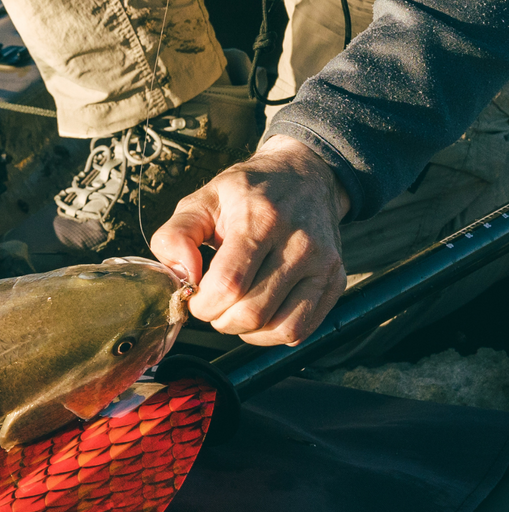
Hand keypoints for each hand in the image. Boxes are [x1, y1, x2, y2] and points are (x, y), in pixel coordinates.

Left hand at [150, 136, 350, 345]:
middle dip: (219, 319)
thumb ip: (175, 236)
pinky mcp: (335, 282)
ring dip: (244, 329)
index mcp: (261, 219)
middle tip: (214, 302)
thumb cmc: (247, 193)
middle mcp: (298, 243)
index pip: (228, 285)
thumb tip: (180, 276)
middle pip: (251, 313)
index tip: (195, 294)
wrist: (305, 177)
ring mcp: (323, 265)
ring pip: (277, 328)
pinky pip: (298, 330)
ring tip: (235, 306)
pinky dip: (270, 334)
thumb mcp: (202, 201)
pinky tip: (259, 313)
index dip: (201, 304)